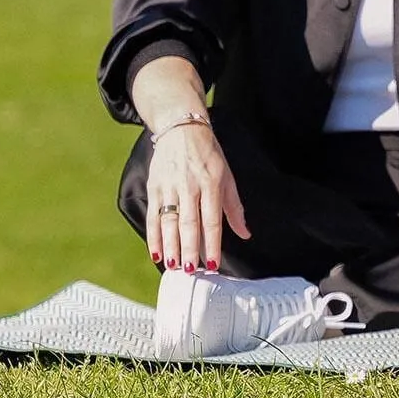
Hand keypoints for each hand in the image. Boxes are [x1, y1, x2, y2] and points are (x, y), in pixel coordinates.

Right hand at [146, 121, 248, 270]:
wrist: (181, 128)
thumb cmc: (207, 154)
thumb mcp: (227, 176)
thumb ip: (234, 207)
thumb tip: (245, 233)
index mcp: (211, 183)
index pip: (212, 219)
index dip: (212, 243)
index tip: (213, 263)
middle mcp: (190, 186)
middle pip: (189, 222)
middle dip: (190, 248)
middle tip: (191, 269)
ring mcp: (170, 186)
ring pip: (169, 221)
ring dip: (171, 245)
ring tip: (174, 265)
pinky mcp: (155, 186)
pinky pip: (153, 215)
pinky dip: (153, 236)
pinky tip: (156, 252)